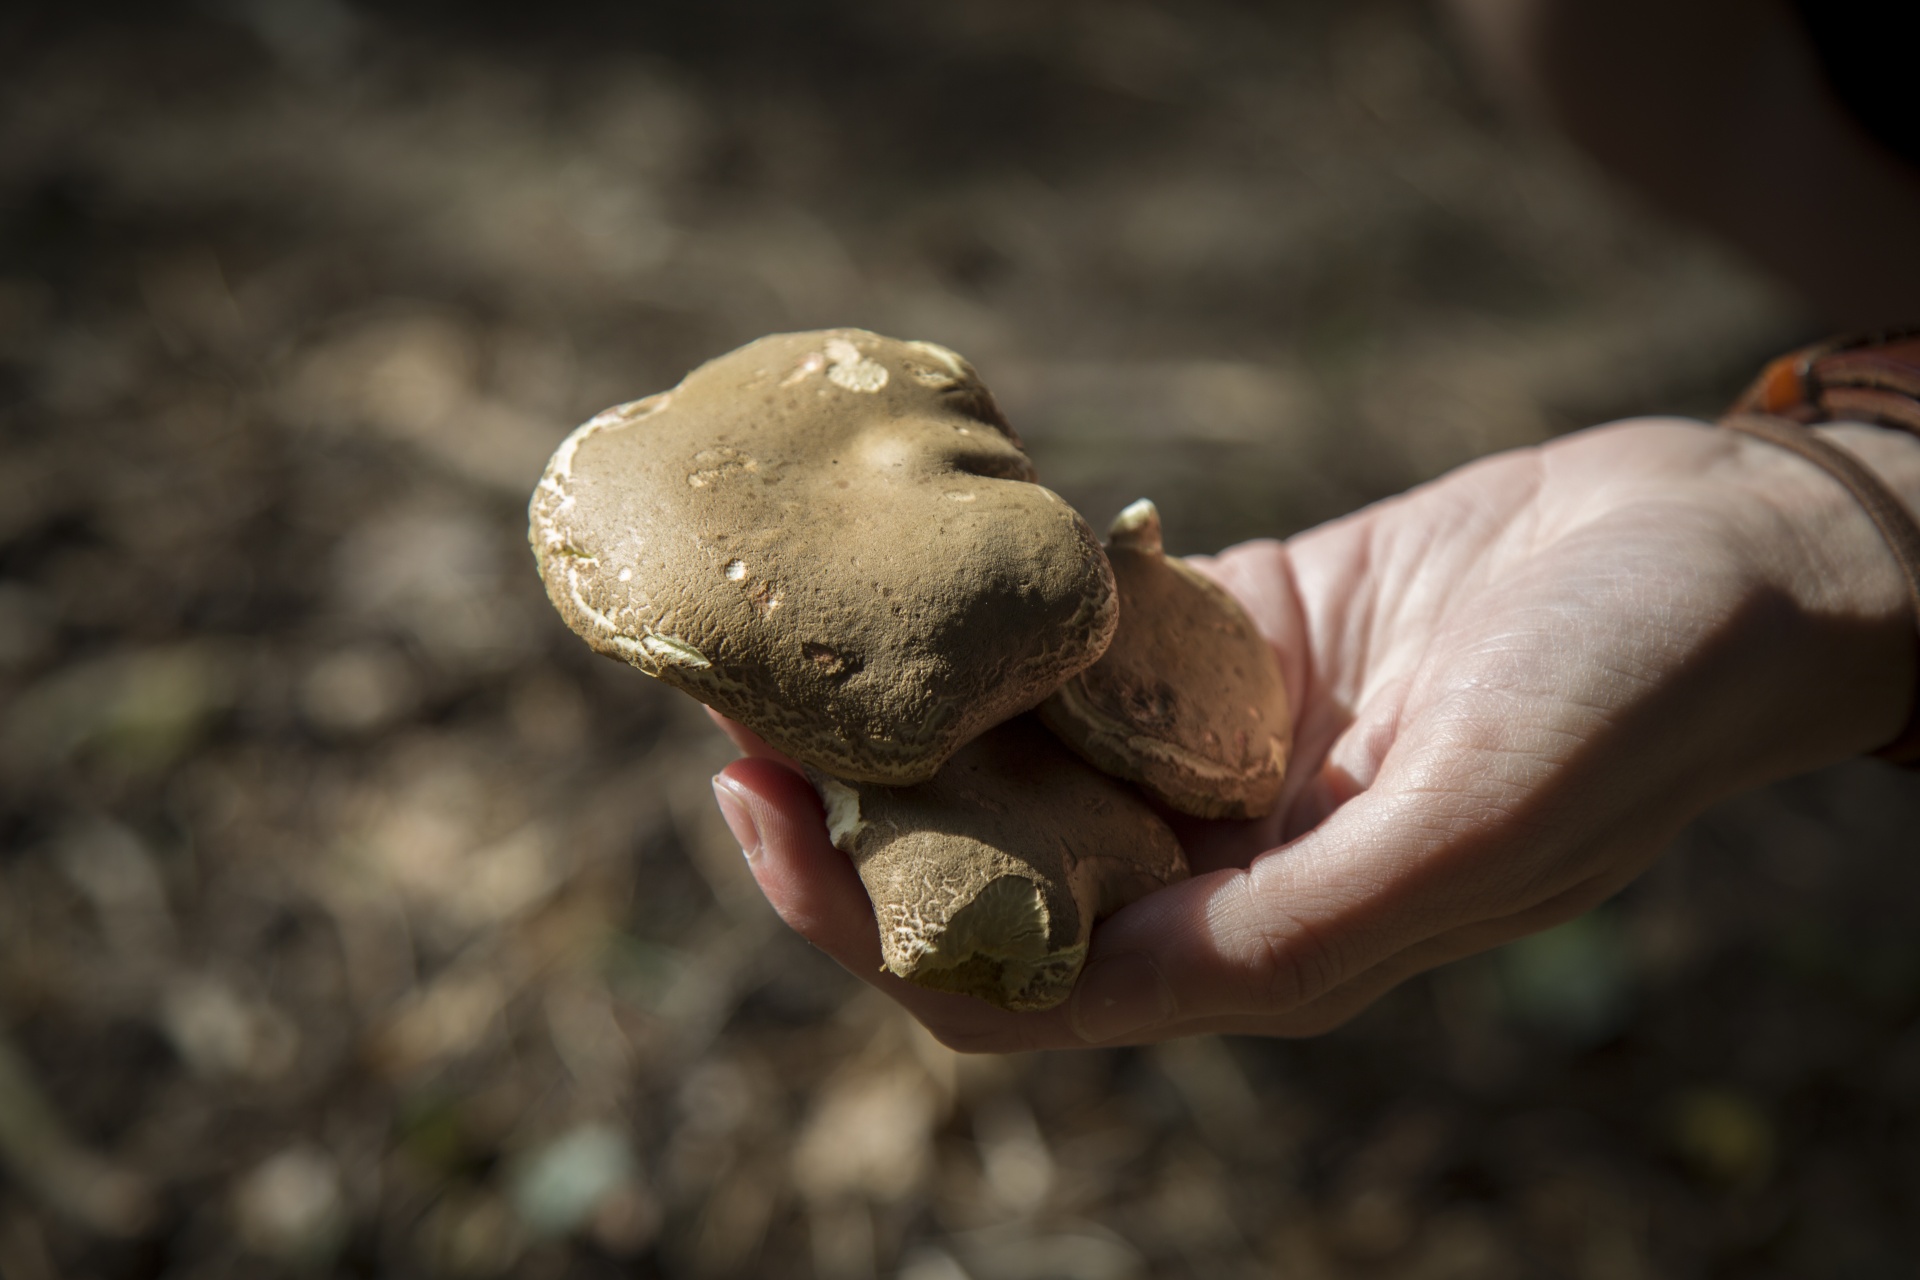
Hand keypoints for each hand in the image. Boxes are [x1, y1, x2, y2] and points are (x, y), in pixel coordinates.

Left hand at [710, 418, 1917, 1049]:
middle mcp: (1221, 863)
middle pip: (983, 865)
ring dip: (904, 705)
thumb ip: (1297, 925)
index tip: (761, 823)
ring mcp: (1221, 751)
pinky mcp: (1235, 642)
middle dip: (850, 809)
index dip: (866, 924)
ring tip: (787, 627)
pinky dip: (1007, 618)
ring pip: (1018, 752)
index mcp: (1263, 945)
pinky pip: (1091, 643)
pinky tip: (928, 566)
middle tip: (733, 708)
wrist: (1733, 551)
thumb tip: (1106, 975)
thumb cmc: (1637, 696)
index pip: (1014, 980)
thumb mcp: (1475, 821)